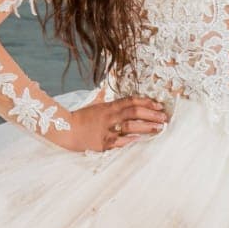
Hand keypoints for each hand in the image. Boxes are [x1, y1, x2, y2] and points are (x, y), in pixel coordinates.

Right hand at [51, 95, 168, 151]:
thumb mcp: (93, 103)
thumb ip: (103, 96)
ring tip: (159, 128)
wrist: (64, 129)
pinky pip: (118, 141)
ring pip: (130, 126)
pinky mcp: (103, 143)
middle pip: (134, 112)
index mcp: (108, 106)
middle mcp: (109, 116)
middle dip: (151, 114)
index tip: (158, 104)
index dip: (146, 101)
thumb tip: (106, 84)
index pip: (131, 101)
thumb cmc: (79, 117)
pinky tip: (140, 139)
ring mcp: (106, 129)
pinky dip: (129, 140)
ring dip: (147, 127)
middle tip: (164, 117)